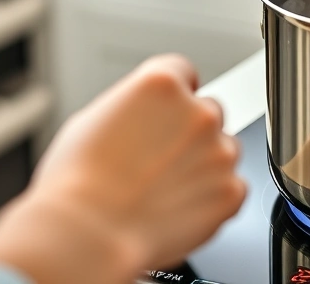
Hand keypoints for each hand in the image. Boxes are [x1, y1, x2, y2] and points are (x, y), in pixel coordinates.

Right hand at [0, 55, 244, 283]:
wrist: (88, 236)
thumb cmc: (77, 184)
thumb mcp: (91, 121)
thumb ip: (134, 108)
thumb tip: (145, 115)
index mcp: (162, 85)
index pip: (184, 73)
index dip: (174, 96)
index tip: (168, 112)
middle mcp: (199, 112)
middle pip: (206, 113)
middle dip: (188, 133)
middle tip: (158, 161)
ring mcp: (220, 151)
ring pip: (223, 150)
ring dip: (204, 165)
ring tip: (164, 191)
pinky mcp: (231, 190)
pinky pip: (232, 188)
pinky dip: (212, 199)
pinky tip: (178, 210)